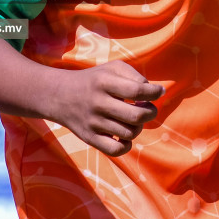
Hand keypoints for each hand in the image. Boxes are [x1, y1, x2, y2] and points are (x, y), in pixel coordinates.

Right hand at [49, 60, 163, 156]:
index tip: (158, 92)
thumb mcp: (112, 68)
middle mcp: (98, 102)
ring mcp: (93, 122)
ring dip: (138, 127)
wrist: (59, 95)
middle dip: (151, 112)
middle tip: (148, 108)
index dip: (155, 92)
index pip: (138, 90)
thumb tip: (157, 92)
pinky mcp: (89, 138)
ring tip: (133, 119)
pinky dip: (126, 146)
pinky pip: (116, 150)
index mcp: (104, 82)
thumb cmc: (94, 80)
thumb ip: (135, 75)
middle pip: (137, 116)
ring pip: (130, 133)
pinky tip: (124, 136)